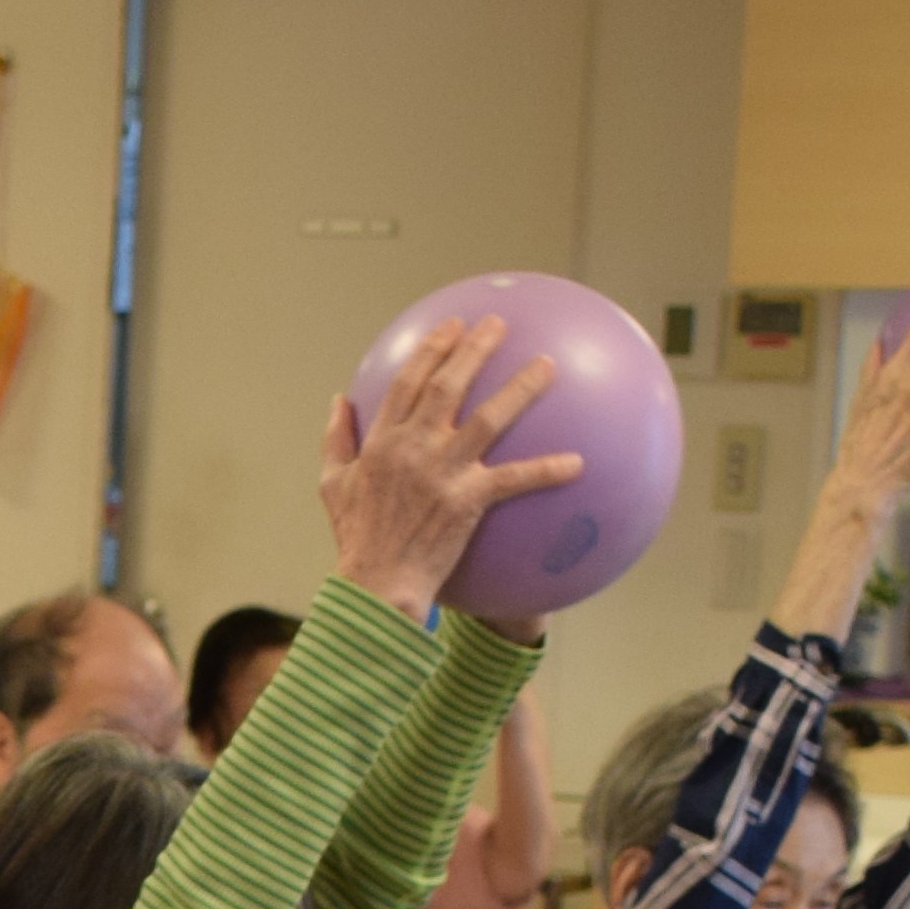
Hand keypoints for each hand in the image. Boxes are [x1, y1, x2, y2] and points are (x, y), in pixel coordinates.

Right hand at [311, 317, 585, 627]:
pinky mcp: (466, 501)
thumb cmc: (356, 539)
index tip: (453, 325)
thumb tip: (337, 400)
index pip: (408, 382)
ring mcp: (441, 471)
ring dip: (520, 388)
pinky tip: (578, 462)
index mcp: (382, 440)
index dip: (431, 349)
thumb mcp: (331, 485)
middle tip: (500, 323)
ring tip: (547, 364)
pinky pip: (514, 479)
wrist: (375, 585)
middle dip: (475, 348)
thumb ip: (335, 438)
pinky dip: (546, 470)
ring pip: (489, 418)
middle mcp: (412, 447)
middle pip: (449, 386)